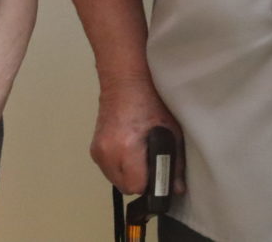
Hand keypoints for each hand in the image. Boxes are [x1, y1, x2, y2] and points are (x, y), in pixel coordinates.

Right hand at [91, 75, 185, 195]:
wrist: (123, 84)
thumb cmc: (149, 103)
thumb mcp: (170, 131)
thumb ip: (174, 163)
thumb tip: (177, 188)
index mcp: (127, 147)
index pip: (137, 186)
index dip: (150, 183)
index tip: (156, 174)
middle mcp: (109, 152)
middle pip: (126, 187)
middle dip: (139, 179)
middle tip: (148, 162)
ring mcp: (99, 151)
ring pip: (116, 181)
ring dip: (127, 175)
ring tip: (137, 155)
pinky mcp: (94, 150)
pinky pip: (108, 171)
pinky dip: (118, 167)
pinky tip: (126, 151)